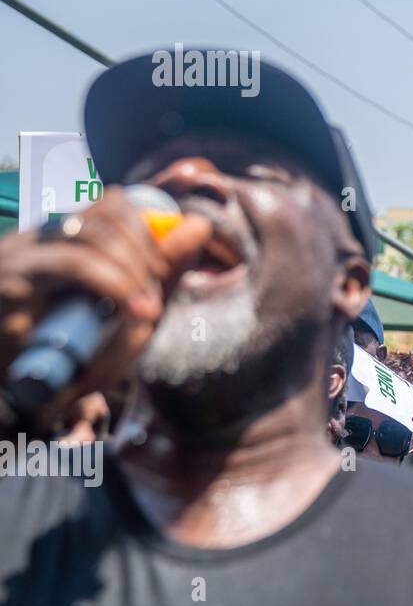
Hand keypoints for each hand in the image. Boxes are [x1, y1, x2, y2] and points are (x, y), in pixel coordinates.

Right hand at [0, 188, 210, 418]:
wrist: (18, 400)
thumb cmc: (75, 357)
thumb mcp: (130, 313)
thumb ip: (162, 271)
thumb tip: (201, 224)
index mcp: (59, 241)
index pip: (111, 204)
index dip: (149, 228)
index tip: (165, 269)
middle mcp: (34, 241)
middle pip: (107, 213)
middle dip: (149, 250)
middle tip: (157, 292)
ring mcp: (19, 259)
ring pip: (93, 233)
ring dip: (135, 270)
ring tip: (146, 308)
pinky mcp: (12, 286)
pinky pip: (76, 266)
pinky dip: (117, 285)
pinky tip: (137, 311)